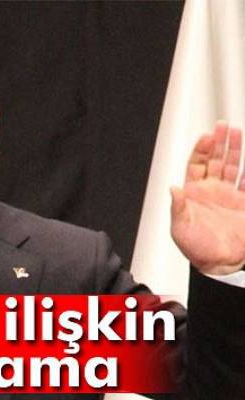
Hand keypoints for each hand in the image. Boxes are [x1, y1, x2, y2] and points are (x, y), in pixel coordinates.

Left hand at [171, 121, 244, 273]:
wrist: (220, 263)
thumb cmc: (196, 248)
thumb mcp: (180, 228)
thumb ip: (178, 207)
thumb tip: (173, 189)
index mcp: (194, 194)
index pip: (197, 165)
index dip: (201, 150)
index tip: (206, 136)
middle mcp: (211, 191)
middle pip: (215, 160)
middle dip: (219, 143)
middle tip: (223, 126)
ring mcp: (228, 196)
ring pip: (232, 166)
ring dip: (235, 150)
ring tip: (237, 132)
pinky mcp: (244, 203)